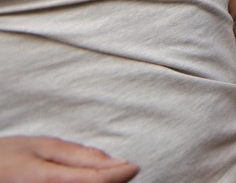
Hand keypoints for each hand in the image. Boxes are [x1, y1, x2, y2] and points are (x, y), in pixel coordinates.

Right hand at [0, 136, 138, 181]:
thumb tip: (117, 162)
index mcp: (48, 181)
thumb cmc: (4, 157)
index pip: (99, 182)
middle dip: (109, 181)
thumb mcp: (41, 147)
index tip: (133, 166)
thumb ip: (80, 156)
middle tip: (116, 170)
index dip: (121, 175)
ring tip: (100, 174)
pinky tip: (82, 180)